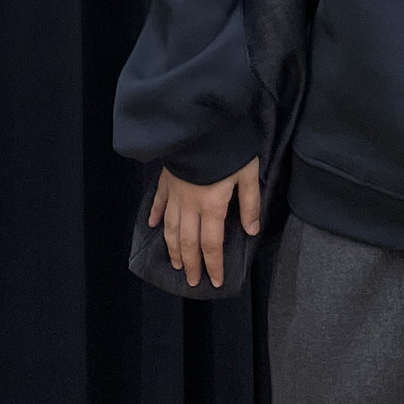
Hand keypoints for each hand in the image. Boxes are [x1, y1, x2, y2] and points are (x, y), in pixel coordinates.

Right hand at [148, 158, 261, 287]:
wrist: (199, 123)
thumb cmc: (228, 148)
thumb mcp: (248, 173)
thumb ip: (250, 203)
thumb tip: (252, 230)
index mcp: (212, 206)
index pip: (211, 244)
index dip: (213, 265)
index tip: (216, 281)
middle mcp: (190, 206)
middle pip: (188, 242)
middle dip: (191, 264)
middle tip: (192, 281)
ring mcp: (175, 194)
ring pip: (171, 228)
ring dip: (173, 249)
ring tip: (176, 263)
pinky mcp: (166, 180)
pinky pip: (158, 203)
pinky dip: (154, 216)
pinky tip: (152, 227)